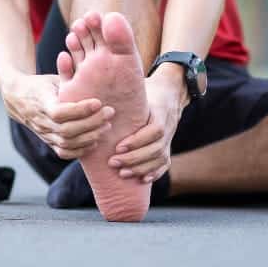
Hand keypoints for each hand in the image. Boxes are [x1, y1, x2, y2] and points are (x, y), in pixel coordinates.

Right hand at [2, 73, 114, 158]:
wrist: (18, 100)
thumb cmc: (40, 86)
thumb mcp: (51, 79)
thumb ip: (65, 75)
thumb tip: (72, 57)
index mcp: (41, 103)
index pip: (60, 112)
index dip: (80, 110)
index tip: (98, 102)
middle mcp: (41, 122)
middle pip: (67, 130)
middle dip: (92, 123)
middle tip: (109, 113)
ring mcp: (44, 134)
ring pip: (67, 143)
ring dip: (90, 137)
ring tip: (106, 126)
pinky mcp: (48, 142)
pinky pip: (64, 152)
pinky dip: (81, 150)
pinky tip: (95, 140)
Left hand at [108, 63, 188, 182]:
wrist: (171, 92)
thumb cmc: (146, 89)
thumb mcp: (138, 87)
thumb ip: (121, 90)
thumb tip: (96, 88)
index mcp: (160, 111)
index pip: (153, 130)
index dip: (137, 141)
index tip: (118, 147)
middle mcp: (168, 126)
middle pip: (155, 148)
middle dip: (134, 158)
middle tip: (113, 163)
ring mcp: (170, 138)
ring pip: (160, 158)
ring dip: (141, 167)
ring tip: (122, 173)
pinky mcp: (169, 146)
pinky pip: (166, 163)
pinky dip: (155, 173)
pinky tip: (142, 179)